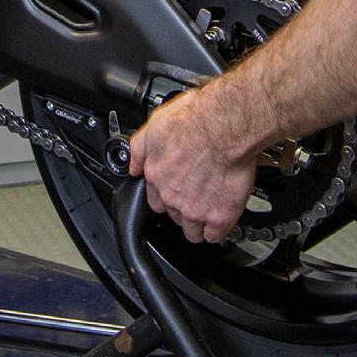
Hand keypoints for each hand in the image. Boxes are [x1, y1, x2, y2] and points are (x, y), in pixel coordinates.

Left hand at [129, 88, 256, 243]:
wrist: (224, 127)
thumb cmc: (194, 120)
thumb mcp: (154, 125)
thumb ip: (140, 149)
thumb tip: (133, 165)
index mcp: (156, 175)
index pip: (155, 200)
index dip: (166, 197)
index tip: (176, 191)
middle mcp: (172, 196)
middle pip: (173, 215)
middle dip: (183, 208)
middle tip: (196, 194)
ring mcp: (195, 209)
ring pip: (192, 231)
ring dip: (199, 223)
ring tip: (209, 208)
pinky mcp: (219, 216)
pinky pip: (214, 236)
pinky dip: (217, 229)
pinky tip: (221, 216)